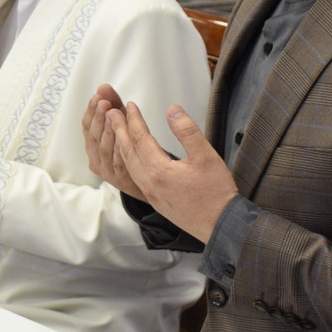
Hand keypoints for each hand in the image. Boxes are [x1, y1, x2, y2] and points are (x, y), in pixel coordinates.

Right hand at [83, 84, 140, 194]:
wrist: (147, 179)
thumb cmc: (132, 147)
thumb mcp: (122, 122)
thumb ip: (113, 104)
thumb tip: (103, 86)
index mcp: (92, 144)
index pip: (86, 125)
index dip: (91, 110)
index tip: (97, 96)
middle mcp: (95, 158)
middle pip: (92, 136)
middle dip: (98, 117)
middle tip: (104, 102)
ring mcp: (106, 170)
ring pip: (103, 148)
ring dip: (107, 130)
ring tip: (113, 114)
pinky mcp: (119, 179)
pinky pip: (117, 162)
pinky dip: (119, 148)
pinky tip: (124, 136)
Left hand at [105, 100, 235, 243]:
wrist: (221, 226)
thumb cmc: (216, 191)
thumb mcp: (206, 156)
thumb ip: (187, 131)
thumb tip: (172, 109)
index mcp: (159, 170)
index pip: (140, 138)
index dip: (134, 119)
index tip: (128, 105)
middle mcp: (148, 183)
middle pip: (127, 151)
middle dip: (119, 130)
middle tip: (110, 112)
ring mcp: (150, 193)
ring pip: (129, 165)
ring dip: (121, 145)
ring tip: (118, 130)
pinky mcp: (155, 201)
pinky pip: (134, 176)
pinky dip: (128, 161)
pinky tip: (131, 157)